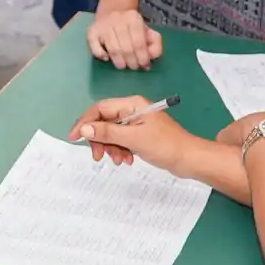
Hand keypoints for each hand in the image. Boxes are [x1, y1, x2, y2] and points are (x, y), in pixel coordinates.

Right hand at [68, 94, 192, 168]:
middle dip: (99, 139)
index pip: (100, 109)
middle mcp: (132, 110)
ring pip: (111, 133)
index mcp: (131, 104)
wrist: (190, 159)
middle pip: (104, 121)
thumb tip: (83, 129)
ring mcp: (136, 123)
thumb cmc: (165, 145)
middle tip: (98, 156)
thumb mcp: (133, 138)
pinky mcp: (140, 135)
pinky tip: (127, 160)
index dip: (85, 122)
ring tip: (119, 160)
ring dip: (110, 148)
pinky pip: (121, 140)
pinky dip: (120, 150)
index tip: (74, 138)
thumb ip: (107, 132)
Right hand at [86, 6, 162, 68]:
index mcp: (133, 18)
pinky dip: (100, 54)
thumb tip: (150, 58)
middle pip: (126, 48)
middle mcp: (117, 19)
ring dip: (119, 62)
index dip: (143, 58)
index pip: (139, 43)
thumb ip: (155, 44)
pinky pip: (94, 46)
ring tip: (123, 66)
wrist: (112, 11)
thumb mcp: (148, 32)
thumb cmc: (132, 28)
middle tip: (134, 67)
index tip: (144, 66)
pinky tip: (106, 58)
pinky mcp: (91, 30)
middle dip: (132, 62)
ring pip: (112, 49)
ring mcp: (103, 25)